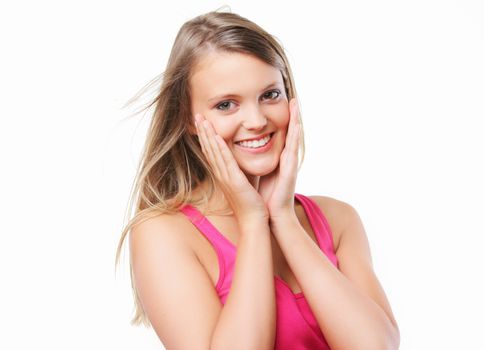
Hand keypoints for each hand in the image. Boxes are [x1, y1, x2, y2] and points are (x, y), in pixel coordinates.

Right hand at [194, 114, 268, 222]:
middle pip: (208, 149)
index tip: (202, 122)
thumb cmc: (251, 202)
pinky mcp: (235, 182)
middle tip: (197, 115)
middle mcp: (221, 175)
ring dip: (208, 136)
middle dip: (203, 132)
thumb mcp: (244, 181)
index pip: (211, 151)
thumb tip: (243, 158)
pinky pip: (226, 162)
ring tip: (203, 121)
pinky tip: (217, 137)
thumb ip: (241, 169)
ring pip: (214, 153)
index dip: (206, 136)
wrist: (254, 220)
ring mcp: (226, 178)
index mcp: (223, 174)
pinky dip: (221, 149)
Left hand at [258, 97, 300, 219]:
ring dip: (296, 119)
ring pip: (294, 137)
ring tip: (296, 103)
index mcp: (278, 159)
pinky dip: (295, 136)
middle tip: (292, 96)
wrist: (271, 216)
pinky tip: (297, 124)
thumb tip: (245, 154)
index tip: (280, 103)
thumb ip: (256, 163)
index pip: (280, 134)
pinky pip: (293, 149)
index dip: (282, 120)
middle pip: (289, 132)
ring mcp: (290, 164)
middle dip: (292, 114)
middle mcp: (286, 159)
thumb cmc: (265, 197)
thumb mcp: (259, 174)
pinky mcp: (290, 171)